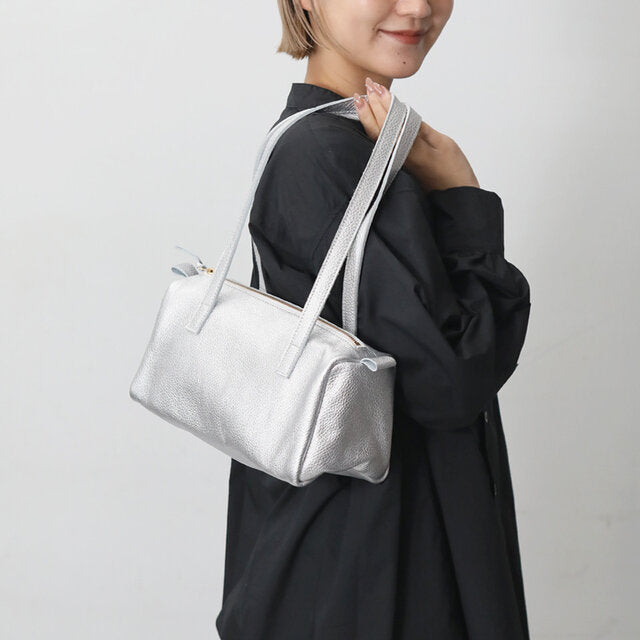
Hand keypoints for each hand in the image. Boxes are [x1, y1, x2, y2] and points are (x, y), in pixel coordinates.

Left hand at [354, 78, 480, 193]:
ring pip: (377, 139)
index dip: (384, 103)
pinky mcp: (397, 170)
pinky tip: (369, 125)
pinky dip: (373, 133)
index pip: (392, 121)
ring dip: (368, 119)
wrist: (454, 201)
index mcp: (412, 149)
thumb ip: (421, 129)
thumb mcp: (443, 144)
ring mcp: (396, 165)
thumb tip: (403, 113)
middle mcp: (400, 157)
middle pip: (380, 128)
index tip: (376, 87)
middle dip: (371, 107)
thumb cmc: (454, 173)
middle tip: (365, 86)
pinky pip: (381, 148)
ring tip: (359, 101)